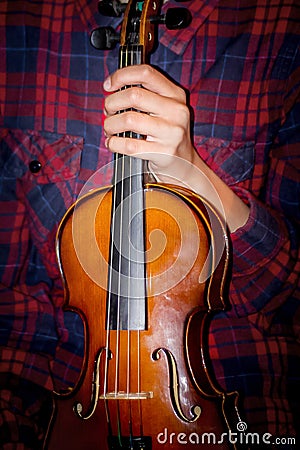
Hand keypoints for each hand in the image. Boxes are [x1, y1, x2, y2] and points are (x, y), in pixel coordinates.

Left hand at [103, 64, 195, 182]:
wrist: (184, 164)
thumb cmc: (166, 134)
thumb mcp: (164, 109)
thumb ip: (145, 95)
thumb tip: (112, 89)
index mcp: (176, 95)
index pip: (146, 73)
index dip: (122, 75)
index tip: (109, 85)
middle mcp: (176, 111)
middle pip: (133, 95)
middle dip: (112, 102)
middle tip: (108, 111)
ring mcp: (171, 132)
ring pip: (128, 119)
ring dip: (110, 124)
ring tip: (110, 129)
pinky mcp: (164, 152)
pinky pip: (129, 145)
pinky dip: (114, 143)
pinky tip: (112, 143)